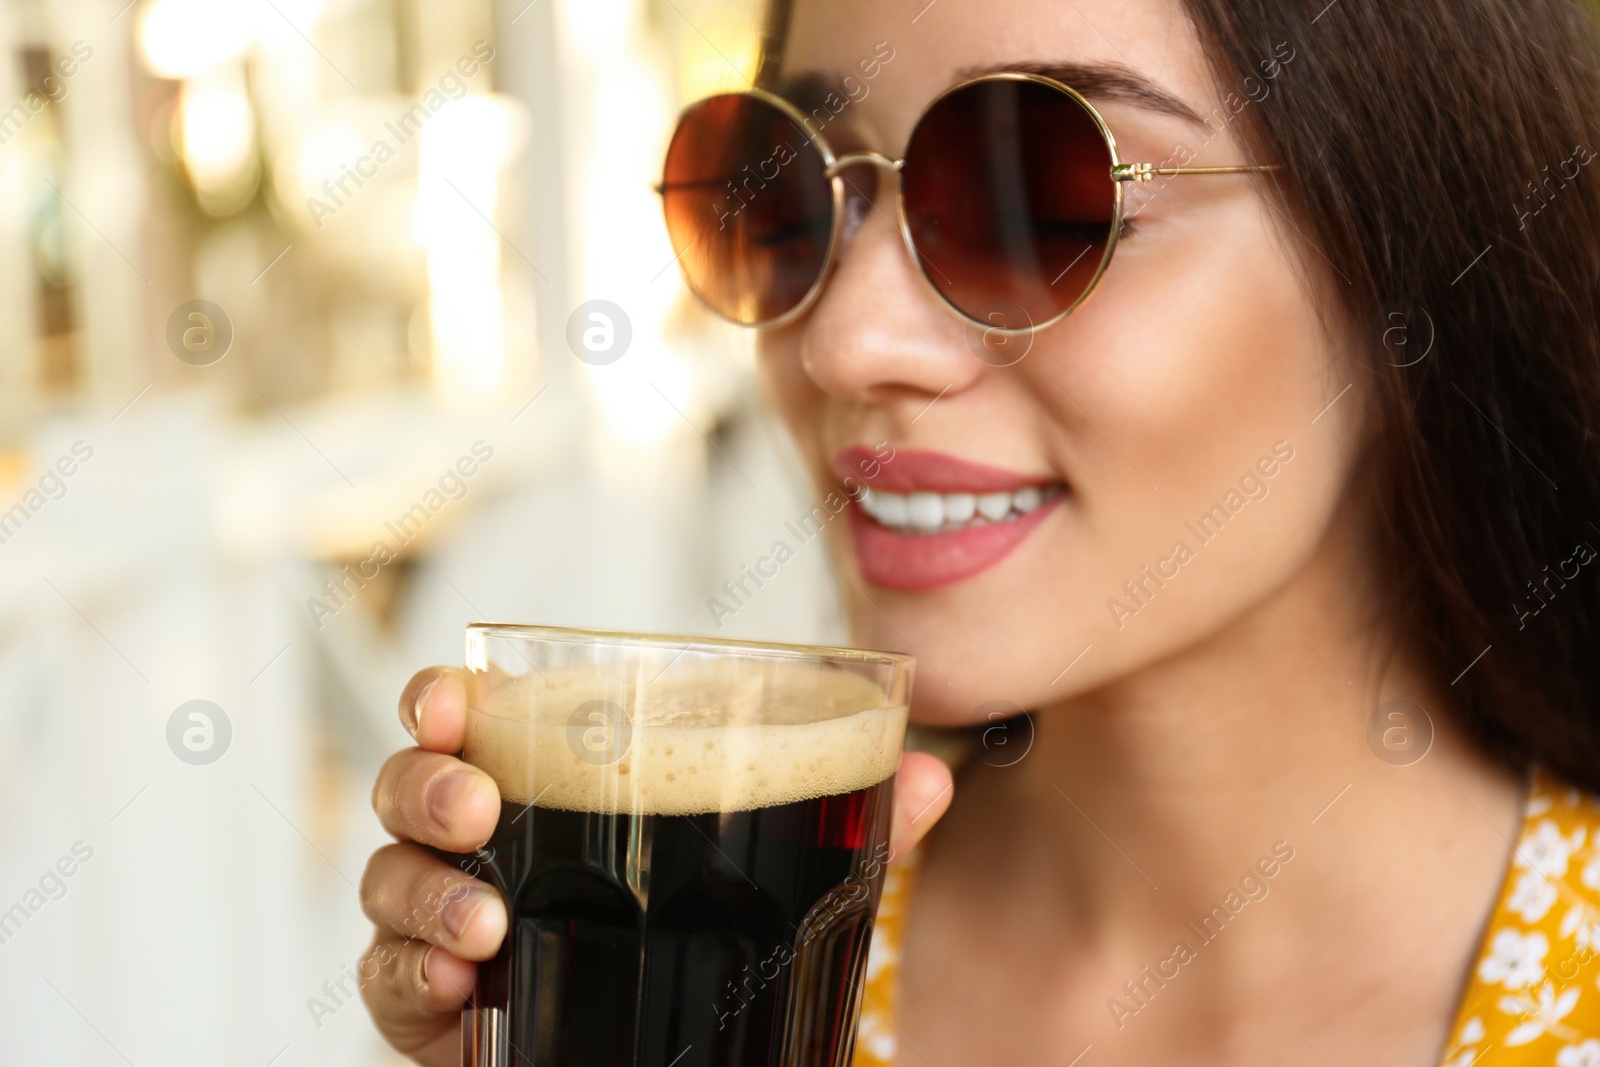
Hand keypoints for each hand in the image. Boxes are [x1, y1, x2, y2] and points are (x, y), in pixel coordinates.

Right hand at [359, 666, 954, 1065]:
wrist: (676, 1052)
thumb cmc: (704, 935)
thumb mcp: (783, 875)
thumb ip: (847, 820)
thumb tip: (933, 775)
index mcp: (549, 785)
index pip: (472, 720)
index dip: (443, 699)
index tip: (454, 697)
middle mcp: (483, 846)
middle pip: (410, 790)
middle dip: (425, 786)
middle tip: (475, 808)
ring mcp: (449, 924)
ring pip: (388, 884)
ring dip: (423, 893)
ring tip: (481, 924)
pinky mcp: (433, 1008)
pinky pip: (389, 983)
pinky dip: (411, 978)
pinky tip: (460, 986)